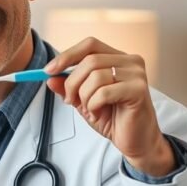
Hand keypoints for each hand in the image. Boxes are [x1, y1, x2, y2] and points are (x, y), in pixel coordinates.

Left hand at [44, 37, 174, 175]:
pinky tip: (98, 114)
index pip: (89, 45)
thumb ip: (68, 87)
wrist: (135, 140)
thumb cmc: (112, 118)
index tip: (48, 71)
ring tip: (89, 109)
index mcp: (117, 58)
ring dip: (83, 97)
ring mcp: (137, 74)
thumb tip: (50, 77)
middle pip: (89, 60)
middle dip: (71, 83)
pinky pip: (103, 92)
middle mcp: (130, 61)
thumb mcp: (83, 100)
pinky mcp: (139, 90)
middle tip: (69, 100)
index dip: (67, 55)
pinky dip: (93, 105)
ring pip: (95, 76)